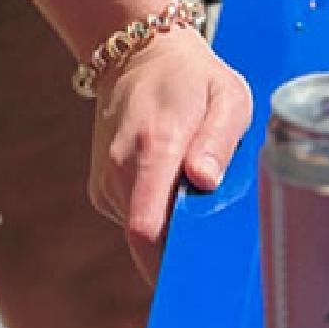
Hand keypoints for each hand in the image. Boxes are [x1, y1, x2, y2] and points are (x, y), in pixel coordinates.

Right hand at [88, 26, 252, 286]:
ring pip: (140, 235)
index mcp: (155, 145)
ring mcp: (106, 179)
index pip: (146, 228)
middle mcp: (120, 166)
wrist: (140, 54)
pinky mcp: (101, 189)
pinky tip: (170, 186)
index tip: (199, 273)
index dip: (171, 263)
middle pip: (146, 242)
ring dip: (169, 231)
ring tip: (191, 193)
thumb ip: (219, 139)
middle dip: (180, 251)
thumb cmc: (193, 78)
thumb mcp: (227, 95)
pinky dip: (154, 217)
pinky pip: (132, 221)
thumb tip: (205, 180)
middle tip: (212, 235)